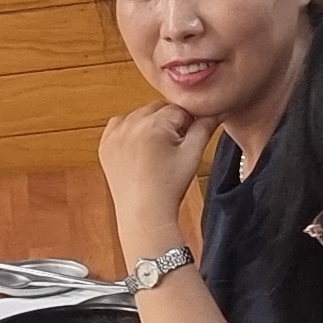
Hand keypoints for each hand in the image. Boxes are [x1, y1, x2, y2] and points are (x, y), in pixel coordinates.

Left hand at [100, 103, 208, 246]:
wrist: (144, 214)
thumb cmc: (169, 188)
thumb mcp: (193, 154)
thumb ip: (205, 127)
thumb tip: (217, 109)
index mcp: (153, 124)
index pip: (179, 109)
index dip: (188, 124)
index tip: (187, 142)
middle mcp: (131, 124)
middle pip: (158, 108)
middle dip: (168, 123)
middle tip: (173, 148)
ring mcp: (115, 135)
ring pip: (139, 115)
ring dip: (149, 124)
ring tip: (156, 152)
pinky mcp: (105, 145)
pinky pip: (119, 125)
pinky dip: (130, 131)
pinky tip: (140, 149)